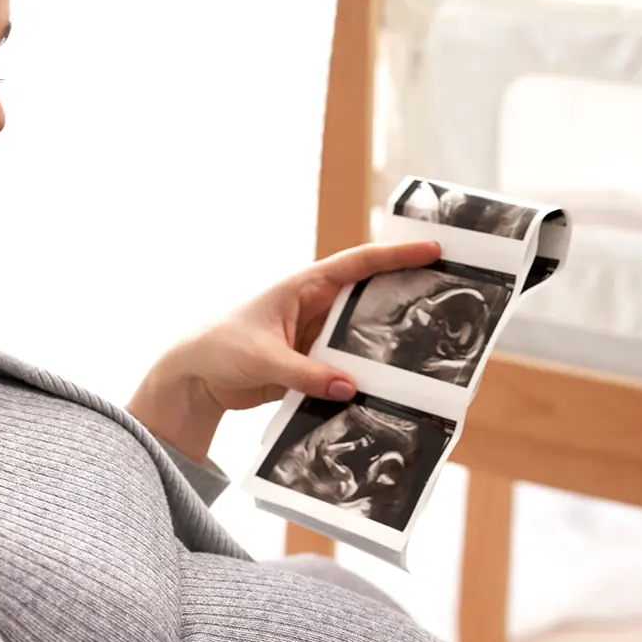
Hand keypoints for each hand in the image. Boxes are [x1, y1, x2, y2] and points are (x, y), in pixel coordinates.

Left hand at [126, 240, 443, 460]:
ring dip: (385, 345)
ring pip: (360, 337)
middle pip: (368, 298)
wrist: (193, 378)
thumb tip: (350, 388)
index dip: (397, 257)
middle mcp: (314, 307)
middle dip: (405, 297)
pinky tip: (386, 391)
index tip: (434, 250)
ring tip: (427, 352)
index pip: (359, 264)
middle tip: (448, 296)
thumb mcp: (263, 360)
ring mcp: (314, 337)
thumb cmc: (219, 349)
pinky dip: (362, 378)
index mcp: (303, 287)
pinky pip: (344, 369)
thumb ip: (307, 375)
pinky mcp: (310, 366)